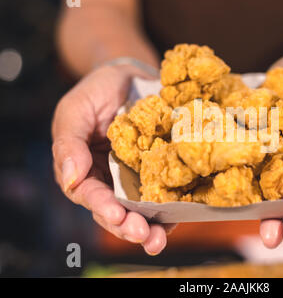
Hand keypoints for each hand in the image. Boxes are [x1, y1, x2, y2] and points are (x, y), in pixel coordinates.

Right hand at [52, 65, 173, 254]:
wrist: (129, 76)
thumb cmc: (97, 92)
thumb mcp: (75, 111)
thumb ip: (69, 144)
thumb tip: (71, 180)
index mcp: (86, 171)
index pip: (91, 195)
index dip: (102, 207)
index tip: (116, 215)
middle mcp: (111, 181)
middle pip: (117, 212)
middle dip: (128, 226)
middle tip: (143, 235)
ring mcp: (137, 179)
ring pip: (141, 210)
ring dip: (150, 228)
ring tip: (158, 239)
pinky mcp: (160, 172)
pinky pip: (165, 194)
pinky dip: (171, 210)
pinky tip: (179, 219)